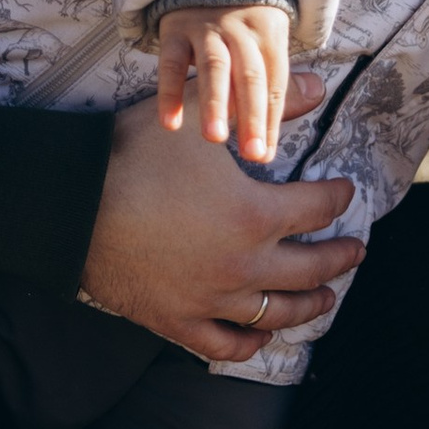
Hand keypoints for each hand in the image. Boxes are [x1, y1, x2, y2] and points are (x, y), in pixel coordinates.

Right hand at [84, 80, 354, 363]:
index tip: (345, 192)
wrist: (72, 205)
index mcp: (255, 215)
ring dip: (309, 305)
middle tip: (355, 251)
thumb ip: (262, 104)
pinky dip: (250, 343)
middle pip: (310, 268)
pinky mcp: (179, 321)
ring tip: (327, 298)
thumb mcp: (201, 119)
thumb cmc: (134, 157)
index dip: (338, 198)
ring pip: (275, 312)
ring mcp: (212, 299)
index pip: (317, 209)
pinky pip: (226, 344)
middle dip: (339, 258)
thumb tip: (315, 84)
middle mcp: (243, 264)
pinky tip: (262, 335)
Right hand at [155, 0, 293, 165]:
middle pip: (250, 76)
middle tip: (252, 154)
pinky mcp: (176, 28)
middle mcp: (241, 29)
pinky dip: (170, 92)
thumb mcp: (267, 38)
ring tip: (215, 138)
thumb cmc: (242, 22)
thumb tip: (317, 95)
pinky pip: (171, 62)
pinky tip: (170, 123)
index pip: (275, 83)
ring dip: (215, 103)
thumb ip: (282, 72)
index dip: (271, 119)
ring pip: (214, 68)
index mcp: (270, 33)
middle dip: (252, 116)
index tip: (265, 154)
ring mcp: (207, 27)